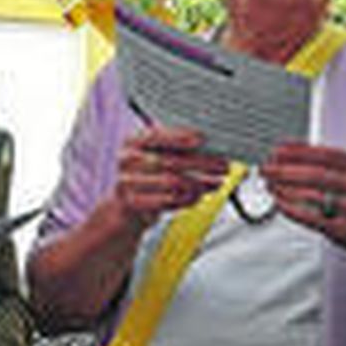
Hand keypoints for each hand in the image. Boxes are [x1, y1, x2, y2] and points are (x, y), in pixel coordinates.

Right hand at [113, 126, 228, 229]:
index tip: (203, 138)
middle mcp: (127, 160)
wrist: (123, 210)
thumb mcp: (152, 158)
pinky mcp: (134, 204)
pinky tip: (199, 195)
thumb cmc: (146, 179)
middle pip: (170, 160)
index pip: (157, 136)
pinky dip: (189, 199)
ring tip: (216, 182)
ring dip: (200, 183)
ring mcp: (127, 183)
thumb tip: (210, 146)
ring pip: (172, 182)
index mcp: (133, 142)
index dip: (180, 136)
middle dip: (202, 163)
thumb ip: (173, 149)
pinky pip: (168, 201)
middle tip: (222, 165)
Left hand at [260, 141, 345, 250]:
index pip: (324, 154)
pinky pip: (311, 218)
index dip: (298, 151)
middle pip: (315, 175)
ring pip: (311, 196)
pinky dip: (291, 209)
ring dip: (284, 189)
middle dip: (285, 170)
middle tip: (265, 168)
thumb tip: (284, 151)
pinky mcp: (345, 230)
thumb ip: (321, 161)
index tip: (276, 150)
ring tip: (269, 184)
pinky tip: (279, 202)